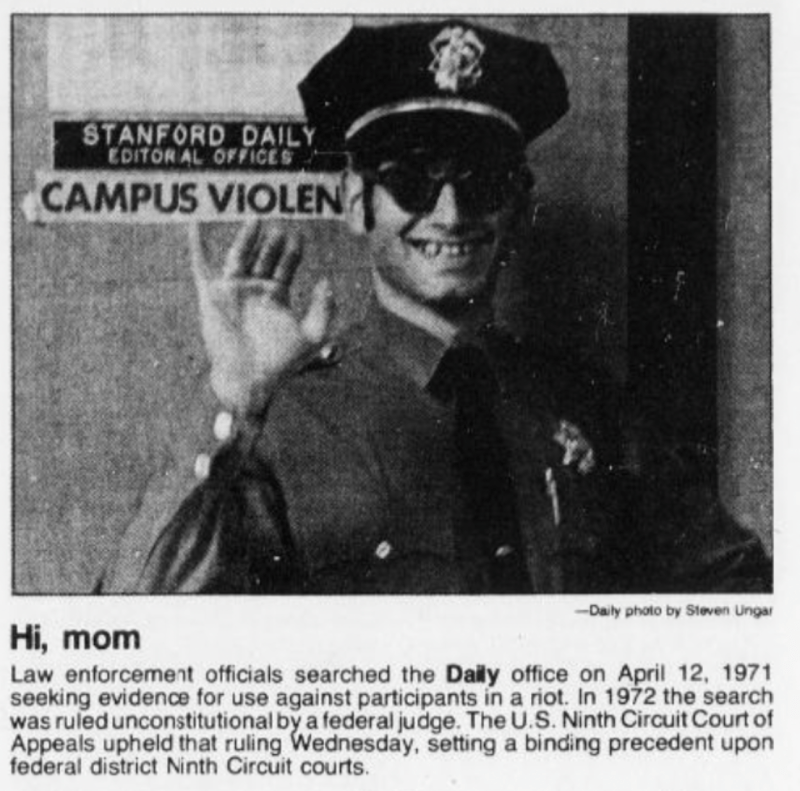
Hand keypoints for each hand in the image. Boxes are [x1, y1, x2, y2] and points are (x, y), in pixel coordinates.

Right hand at [188, 220, 334, 414]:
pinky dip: (197, 245)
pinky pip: (201, 266)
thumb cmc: (281, 363)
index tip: (299, 236)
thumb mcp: (313, 335)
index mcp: (276, 298)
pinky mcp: (212, 296)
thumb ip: (323, 308)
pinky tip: (194, 224)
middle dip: (273, 242)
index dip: (293, 251)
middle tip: (282, 223)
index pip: (285, 266)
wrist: (249, 379)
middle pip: (264, 257)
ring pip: (240, 255)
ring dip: (247, 237)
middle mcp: (254, 291)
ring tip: (257, 218)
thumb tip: (326, 281)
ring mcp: (232, 291)